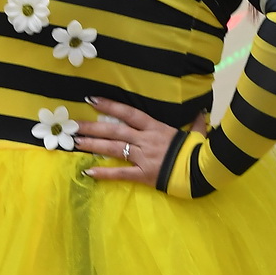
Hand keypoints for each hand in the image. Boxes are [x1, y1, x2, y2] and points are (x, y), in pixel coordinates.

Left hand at [76, 96, 206, 186]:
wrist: (202, 171)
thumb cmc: (198, 151)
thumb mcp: (197, 132)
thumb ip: (195, 123)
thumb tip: (201, 113)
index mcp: (156, 127)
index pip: (129, 113)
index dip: (110, 106)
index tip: (91, 100)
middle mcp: (146, 140)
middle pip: (115, 130)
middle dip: (93, 127)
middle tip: (73, 125)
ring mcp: (143, 157)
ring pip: (114, 149)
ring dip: (94, 145)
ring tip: (76, 143)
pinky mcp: (143, 174)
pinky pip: (121, 174)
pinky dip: (104, 173)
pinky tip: (88, 171)